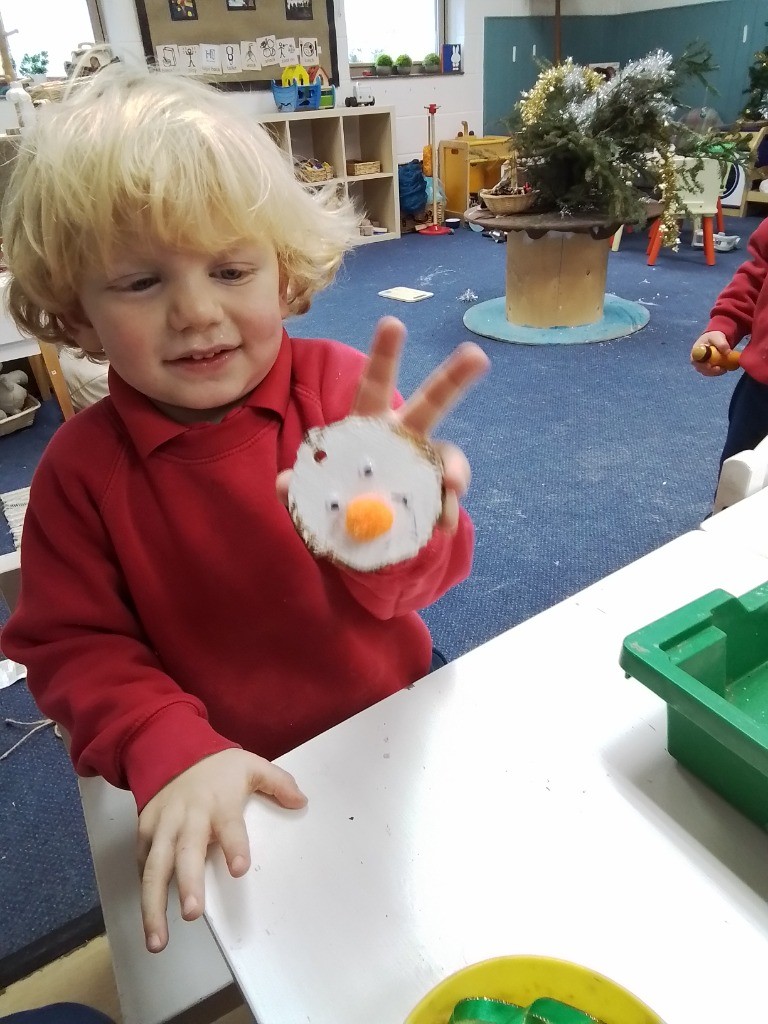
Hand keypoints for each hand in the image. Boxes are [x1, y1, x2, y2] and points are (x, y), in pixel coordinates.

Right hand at [137, 748, 305, 952]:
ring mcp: (162, 826)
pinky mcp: (144, 832)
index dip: (234, 846)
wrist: (171, 749)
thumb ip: (278, 782)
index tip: (239, 869)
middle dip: (188, 883)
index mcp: (219, 802)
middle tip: (193, 914)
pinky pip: (142, 865)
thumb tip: (301, 802)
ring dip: (154, 904)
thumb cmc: (218, 767)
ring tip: (158, 940)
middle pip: (186, 852)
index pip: (229, 825)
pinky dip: (144, 891)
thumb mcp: (251, 765)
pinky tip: (149, 919)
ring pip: (155, 867)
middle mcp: (188, 816)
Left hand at [277, 317, 489, 531]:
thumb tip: (284, 484)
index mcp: (368, 427)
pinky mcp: (435, 498)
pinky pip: (446, 499)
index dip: (384, 355)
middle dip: (454, 378)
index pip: (374, 385)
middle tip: (476, 356)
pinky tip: (440, 526)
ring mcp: (424, 469)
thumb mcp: (307, 498)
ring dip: (456, 468)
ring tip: (453, 486)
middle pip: (432, 404)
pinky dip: (445, 511)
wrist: (358, 546)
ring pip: (448, 456)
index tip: (393, 323)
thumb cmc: (334, 508)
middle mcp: (403, 439)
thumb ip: (296, 488)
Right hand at [690, 330, 729, 376]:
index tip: (710, 365)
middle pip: (700, 368)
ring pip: (706, 372)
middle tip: (721, 369)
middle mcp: (696, 359)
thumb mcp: (717, 337)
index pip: (694, 360)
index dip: (701, 364)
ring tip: (724, 369)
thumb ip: (721, 343)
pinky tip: (724, 369)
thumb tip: (727, 352)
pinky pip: (711, 373)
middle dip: (710, 371)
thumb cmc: (714, 337)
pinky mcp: (706, 368)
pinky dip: (718, 372)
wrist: (716, 339)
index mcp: (695, 351)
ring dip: (715, 372)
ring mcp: (701, 365)